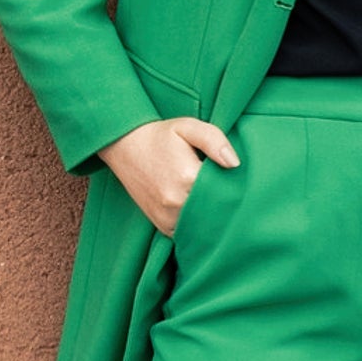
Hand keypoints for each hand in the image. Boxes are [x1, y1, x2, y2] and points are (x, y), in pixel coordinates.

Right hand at [99, 117, 239, 236]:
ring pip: (203, 226)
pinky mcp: (162, 226)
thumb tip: (234, 164)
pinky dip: (197, 226)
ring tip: (213, 201)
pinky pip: (189, 233)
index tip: (237, 181)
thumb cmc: (160, 136)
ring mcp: (168, 217)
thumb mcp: (188, 127)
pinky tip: (200, 211)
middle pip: (216, 212)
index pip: (226, 192)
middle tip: (229, 192)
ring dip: (211, 218)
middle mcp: (177, 202)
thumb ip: (214, 141)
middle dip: (225, 204)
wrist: (124, 146)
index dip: (234, 187)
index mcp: (188, 177)